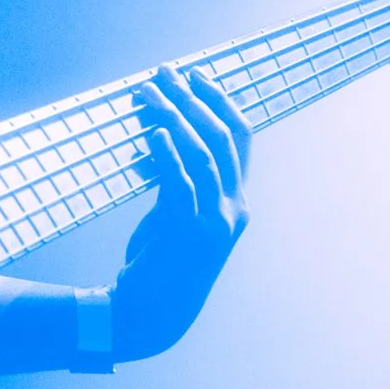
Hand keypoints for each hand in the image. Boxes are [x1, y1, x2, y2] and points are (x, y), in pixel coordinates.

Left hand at [112, 64, 251, 360]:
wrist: (148, 315)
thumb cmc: (160, 262)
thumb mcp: (176, 216)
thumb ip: (179, 180)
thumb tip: (159, 134)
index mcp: (237, 203)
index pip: (241, 138)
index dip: (221, 101)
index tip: (196, 74)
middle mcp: (233, 209)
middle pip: (221, 138)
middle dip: (193, 98)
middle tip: (165, 73)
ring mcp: (213, 222)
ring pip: (200, 154)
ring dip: (172, 117)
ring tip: (148, 93)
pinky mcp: (186, 231)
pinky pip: (180, 182)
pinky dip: (167, 154)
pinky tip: (151, 133)